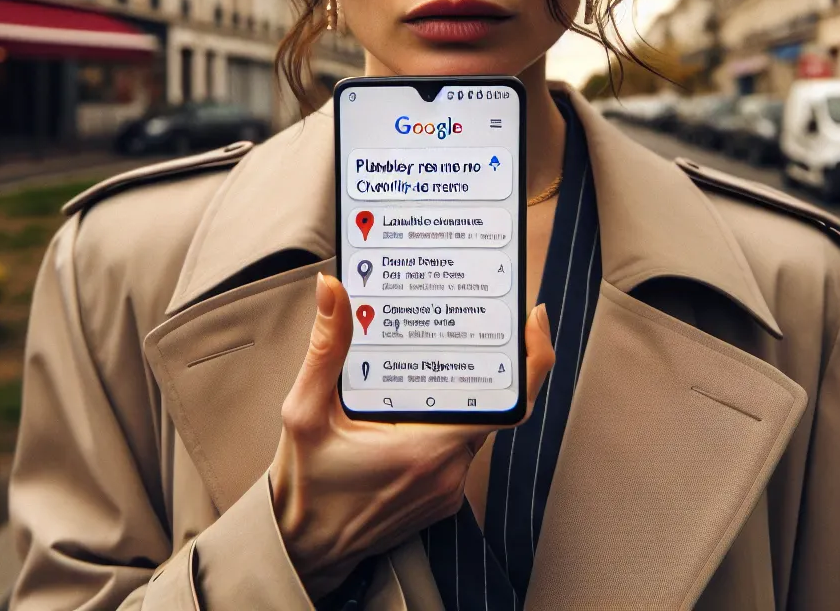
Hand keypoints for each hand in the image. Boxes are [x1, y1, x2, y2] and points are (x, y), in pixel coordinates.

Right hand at [268, 273, 554, 595]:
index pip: (508, 403)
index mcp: (426, 449)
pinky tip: (413, 405)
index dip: (532, 360)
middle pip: (489, 404)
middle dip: (479, 363)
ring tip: (427, 362)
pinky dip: (445, 423)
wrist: (306, 548)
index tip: (534, 322)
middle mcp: (448, 471)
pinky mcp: (444, 497)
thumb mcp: (305, 412)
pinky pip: (459, 449)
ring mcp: (449, 488)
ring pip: (474, 426)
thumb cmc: (306, 486)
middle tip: (465, 323)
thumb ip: (327, 349)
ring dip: (457, 394)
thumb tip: (334, 291)